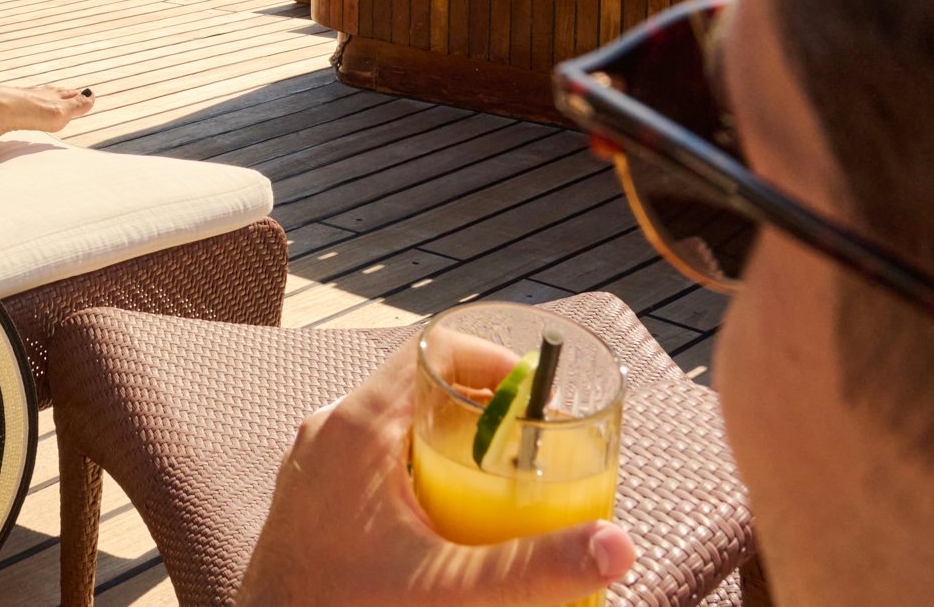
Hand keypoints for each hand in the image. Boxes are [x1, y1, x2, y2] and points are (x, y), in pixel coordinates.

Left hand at [239, 332, 636, 606]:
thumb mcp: (451, 593)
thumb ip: (536, 568)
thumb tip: (621, 546)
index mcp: (356, 426)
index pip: (432, 351)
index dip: (493, 362)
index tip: (540, 401)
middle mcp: (328, 432)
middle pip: (421, 393)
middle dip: (486, 417)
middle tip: (536, 454)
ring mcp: (316, 467)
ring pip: (399, 433)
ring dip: (454, 451)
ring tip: (506, 491)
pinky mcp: (312, 501)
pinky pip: (376, 467)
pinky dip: (422, 480)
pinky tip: (453, 531)